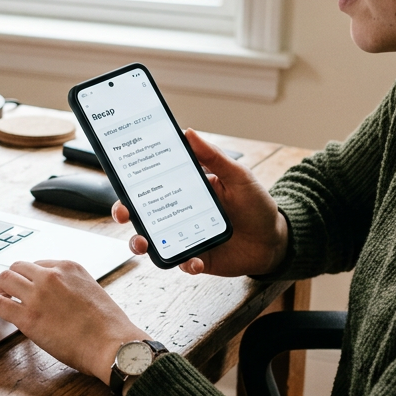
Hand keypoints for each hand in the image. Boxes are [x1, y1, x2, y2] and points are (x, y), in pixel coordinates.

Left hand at [0, 260, 149, 383]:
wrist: (112, 343)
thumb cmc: (108, 325)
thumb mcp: (90, 292)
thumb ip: (70, 288)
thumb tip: (55, 298)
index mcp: (68, 267)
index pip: (37, 264)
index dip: (26, 276)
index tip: (21, 284)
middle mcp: (50, 275)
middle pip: (17, 268)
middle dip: (6, 277)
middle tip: (0, 287)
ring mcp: (37, 294)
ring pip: (4, 279)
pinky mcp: (28, 316)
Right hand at [113, 129, 287, 276]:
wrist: (275, 239)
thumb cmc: (255, 204)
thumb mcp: (237, 175)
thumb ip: (213, 157)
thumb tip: (189, 132)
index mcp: (186, 189)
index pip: (152, 184)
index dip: (132, 183)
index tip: (120, 178)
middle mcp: (180, 213)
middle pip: (143, 213)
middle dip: (126, 213)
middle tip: (123, 214)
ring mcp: (186, 237)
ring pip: (154, 242)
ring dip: (143, 243)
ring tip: (144, 244)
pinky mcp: (197, 258)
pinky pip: (183, 263)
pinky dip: (185, 263)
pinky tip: (194, 261)